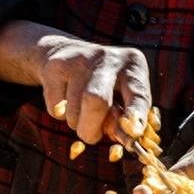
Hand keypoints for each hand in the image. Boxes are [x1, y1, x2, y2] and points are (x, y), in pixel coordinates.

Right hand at [36, 36, 152, 144]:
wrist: (62, 53)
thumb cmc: (102, 83)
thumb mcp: (122, 93)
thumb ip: (126, 118)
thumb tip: (128, 140)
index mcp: (133, 65)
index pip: (138, 93)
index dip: (136, 114)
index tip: (134, 131)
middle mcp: (108, 59)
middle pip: (97, 100)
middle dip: (91, 127)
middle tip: (91, 136)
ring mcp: (79, 60)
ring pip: (73, 111)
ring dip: (76, 123)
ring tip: (80, 110)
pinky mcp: (54, 66)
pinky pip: (55, 108)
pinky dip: (60, 115)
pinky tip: (65, 99)